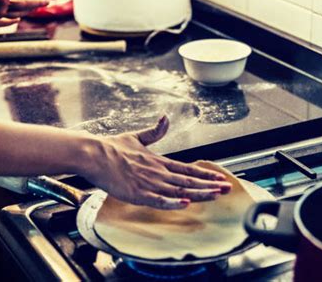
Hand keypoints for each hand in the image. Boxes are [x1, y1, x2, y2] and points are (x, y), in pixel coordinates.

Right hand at [81, 116, 232, 209]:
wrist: (94, 154)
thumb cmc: (112, 147)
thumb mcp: (136, 137)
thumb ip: (154, 131)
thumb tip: (165, 118)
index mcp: (159, 161)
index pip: (188, 168)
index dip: (206, 174)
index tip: (221, 177)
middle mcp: (158, 172)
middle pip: (189, 181)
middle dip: (210, 185)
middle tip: (228, 188)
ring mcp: (149, 183)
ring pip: (178, 190)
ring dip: (198, 193)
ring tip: (215, 195)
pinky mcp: (137, 193)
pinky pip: (158, 200)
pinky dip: (172, 203)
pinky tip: (185, 204)